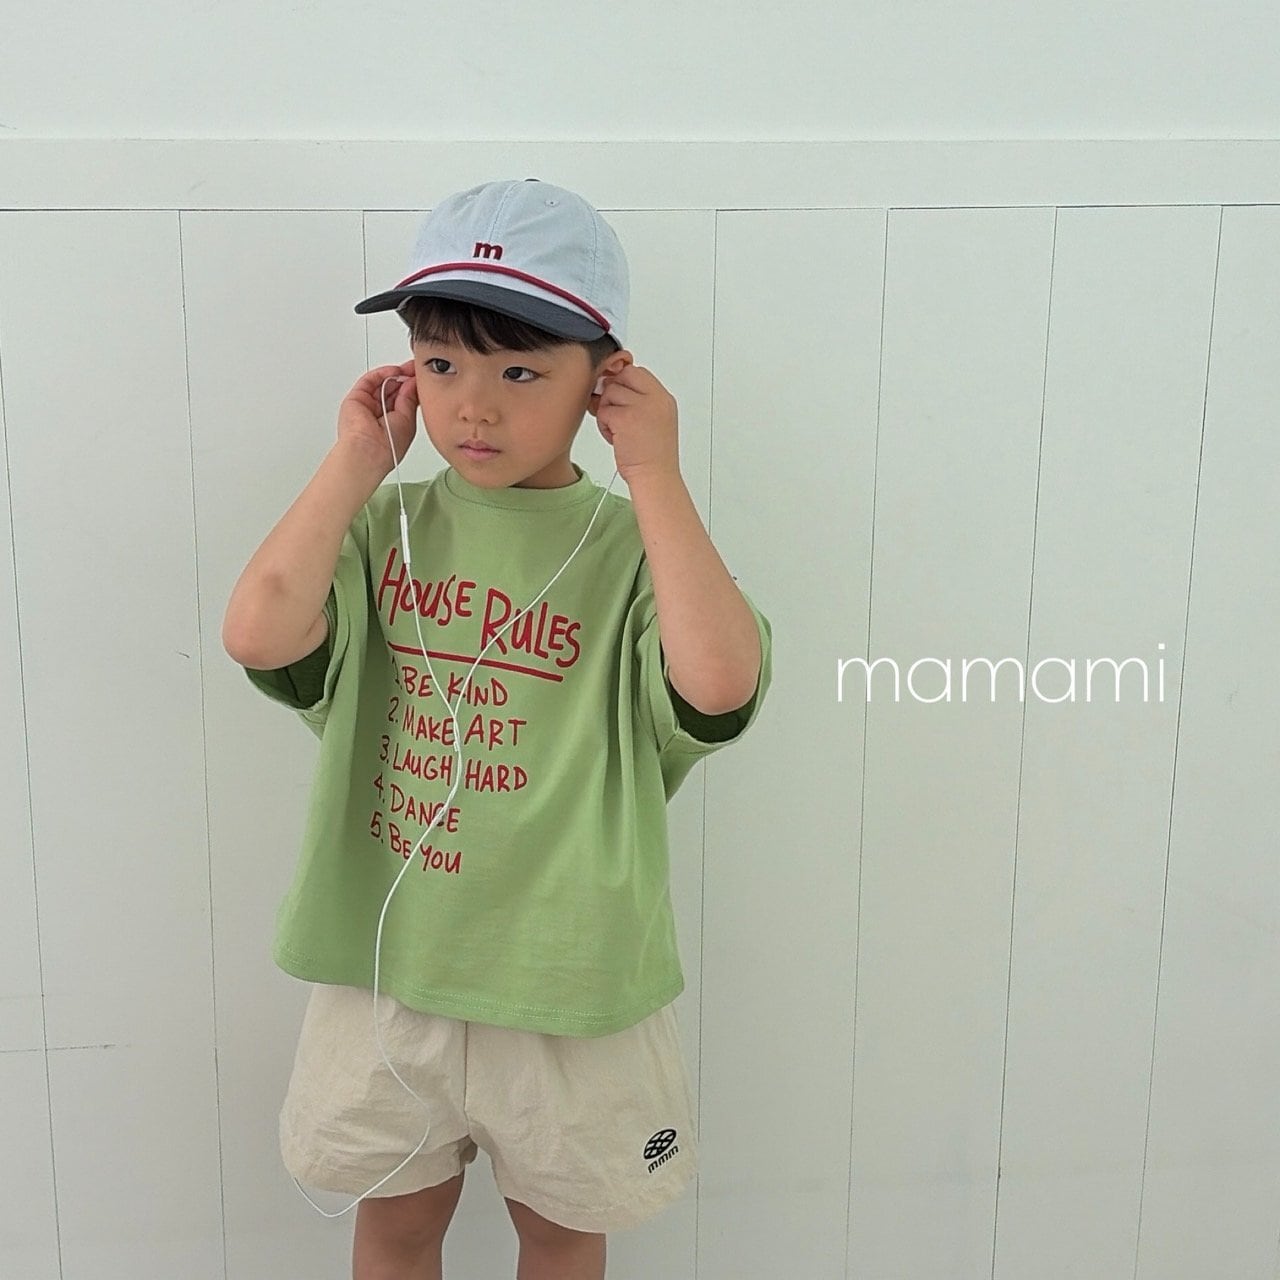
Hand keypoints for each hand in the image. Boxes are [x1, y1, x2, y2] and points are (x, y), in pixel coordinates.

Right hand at [337, 359, 418, 471]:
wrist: (370, 450)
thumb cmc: (389, 446)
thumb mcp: (408, 419)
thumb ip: (409, 398)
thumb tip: (413, 382)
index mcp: (394, 421)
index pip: (404, 399)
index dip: (413, 387)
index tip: (423, 377)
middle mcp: (380, 412)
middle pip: (393, 389)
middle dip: (406, 378)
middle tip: (417, 368)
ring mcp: (368, 405)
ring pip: (382, 383)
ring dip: (396, 374)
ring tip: (409, 369)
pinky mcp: (357, 398)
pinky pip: (369, 380)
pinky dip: (382, 373)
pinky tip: (394, 371)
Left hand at [591, 360, 680, 482]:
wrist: (655, 477)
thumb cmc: (653, 456)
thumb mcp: (656, 421)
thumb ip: (640, 400)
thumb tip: (612, 385)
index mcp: (664, 398)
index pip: (638, 372)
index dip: (624, 382)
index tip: (620, 399)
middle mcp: (655, 399)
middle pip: (623, 376)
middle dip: (613, 393)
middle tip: (616, 414)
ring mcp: (640, 407)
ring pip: (610, 392)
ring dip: (607, 411)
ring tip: (618, 430)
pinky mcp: (624, 418)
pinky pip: (603, 410)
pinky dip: (604, 425)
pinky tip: (615, 438)